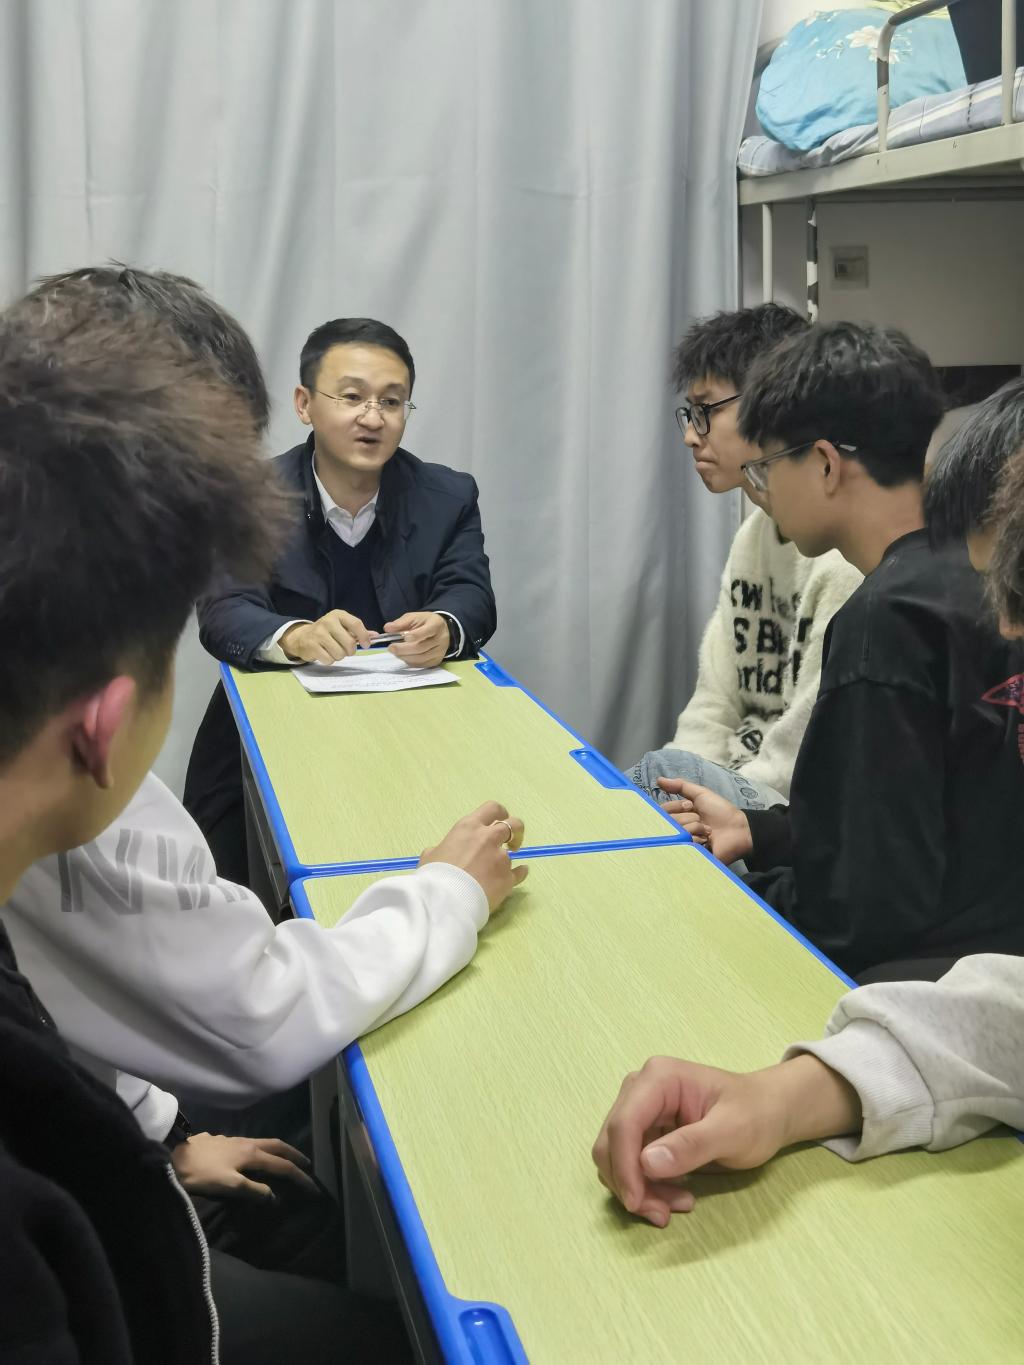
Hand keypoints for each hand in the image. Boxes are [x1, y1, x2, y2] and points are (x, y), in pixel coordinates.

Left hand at [169, 1132, 316, 1201]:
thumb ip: (253, 1190)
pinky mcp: (223, 1141)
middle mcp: (248, 1143)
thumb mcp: (228, 1186)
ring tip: (285, 1159)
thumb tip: (274, 1196)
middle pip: (278, 1146)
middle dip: (295, 1155)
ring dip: (279, 1150)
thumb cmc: (201, 1174)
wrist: (173, 1156)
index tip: (313, 1188)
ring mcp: (235, 1140)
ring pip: (264, 1142)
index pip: (283, 1166)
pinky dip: (261, 1150)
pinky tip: (253, 1157)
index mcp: (252, 1154)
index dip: (300, 1177)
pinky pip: (250, 1143)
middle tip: (307, 1165)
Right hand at [280, 611, 371, 663]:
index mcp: (338, 615)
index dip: (364, 636)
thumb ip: (358, 631)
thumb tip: (375, 636)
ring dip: (339, 656)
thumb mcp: (342, 627)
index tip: (366, 645)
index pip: (356, 624)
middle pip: (349, 642)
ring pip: (339, 653)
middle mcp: (328, 622)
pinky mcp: (312, 646)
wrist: (303, 637)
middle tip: (346, 650)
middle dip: (350, 650)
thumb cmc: (327, 632)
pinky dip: (329, 660)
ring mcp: (318, 634)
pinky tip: (325, 654)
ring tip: (333, 650)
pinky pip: (329, 659)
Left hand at [384, 611, 450, 667]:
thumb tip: (387, 628)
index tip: (404, 637)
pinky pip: (421, 664)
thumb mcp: (414, 617)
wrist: (440, 631)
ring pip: (420, 658)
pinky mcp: (436, 661)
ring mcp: (439, 652)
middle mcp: (440, 639)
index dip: (416, 635)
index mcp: (436, 625)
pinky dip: (410, 661)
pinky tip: (404, 656)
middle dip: (403, 649)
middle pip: (421, 647)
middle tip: (391, 648)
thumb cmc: (424, 623)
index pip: (427, 631)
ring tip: (396, 652)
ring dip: (405, 656)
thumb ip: (401, 622)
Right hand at [419, 801, 528, 911]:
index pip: (492, 808)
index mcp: (469, 828)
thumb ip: (441, 849)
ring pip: (513, 853)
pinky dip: (520, 872)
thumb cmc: (435, 875)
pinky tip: (520, 873)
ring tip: (499, 869)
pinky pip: (520, 872)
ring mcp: (501, 858)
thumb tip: (440, 852)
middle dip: (516, 831)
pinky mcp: (508, 878)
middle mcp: (489, 838)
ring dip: (507, 859)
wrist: (447, 900)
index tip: (500, 819)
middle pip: (514, 824)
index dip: (500, 812)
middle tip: (511, 841)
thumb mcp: (430, 855)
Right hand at [592, 1055, 860, 1227]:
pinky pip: (630, 1165)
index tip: (637, 1203)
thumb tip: (645, 1163)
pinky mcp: (646, 1131)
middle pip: (612, 1142)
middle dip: (630, 1182)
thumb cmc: (756, 1115)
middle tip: (661, 1215)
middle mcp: (640, 1089)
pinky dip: (646, 1188)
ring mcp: (641, 1110)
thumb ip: (691, 1145)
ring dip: (639, 1189)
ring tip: (678, 1206)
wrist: (770, 1113)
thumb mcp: (732, 1131)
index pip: (624, 1123)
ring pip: (617, 1158)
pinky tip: (677, 1197)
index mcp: (659, 1078)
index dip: (623, 1166)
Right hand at [658, 778, 752, 863]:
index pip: (664, 810)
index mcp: (680, 815)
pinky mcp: (690, 855)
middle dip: (688, 818)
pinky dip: (697, 842)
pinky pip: (684, 846)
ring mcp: (684, 843)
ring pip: (677, 834)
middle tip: (701, 819)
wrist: (738, 830)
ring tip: (708, 832)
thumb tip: (658, 780)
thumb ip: (681, 786)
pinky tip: (707, 842)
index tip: (690, 806)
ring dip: (695, 829)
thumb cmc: (721, 811)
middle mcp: (679, 829)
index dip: (676, 807)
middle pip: (670, 823)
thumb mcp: (701, 794)